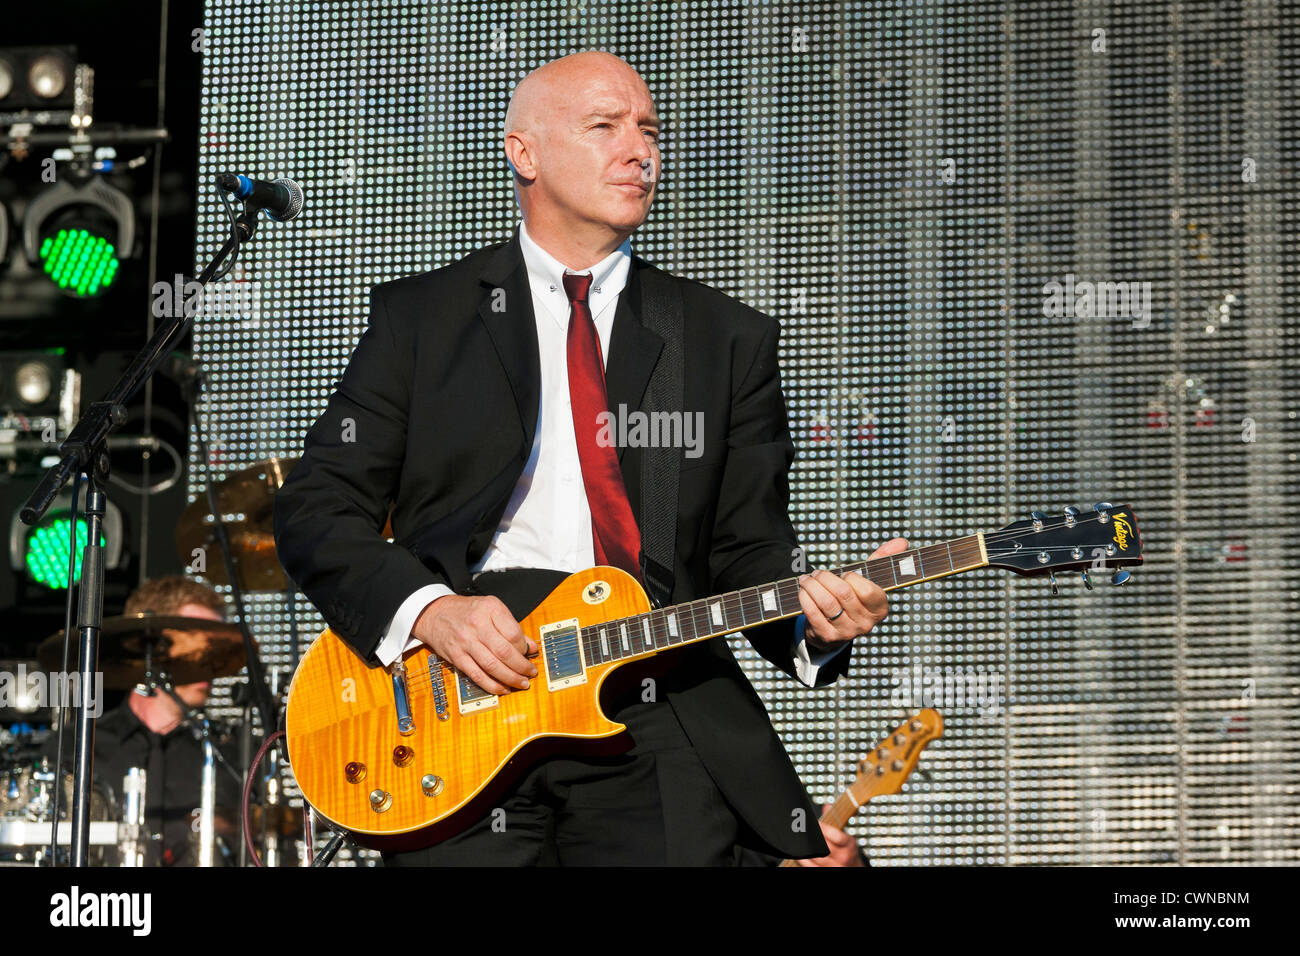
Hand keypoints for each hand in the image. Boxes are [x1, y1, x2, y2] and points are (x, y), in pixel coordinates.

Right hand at [410, 594, 537, 695]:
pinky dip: (492, 685)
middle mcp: (477, 624)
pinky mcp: (456, 657)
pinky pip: (477, 675)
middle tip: (530, 673)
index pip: (513, 634)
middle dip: (521, 667)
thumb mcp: (491, 609)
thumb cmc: (466, 611)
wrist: (435, 613)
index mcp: (489, 608)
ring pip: (492, 666)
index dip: (524, 648)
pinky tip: (503, 688)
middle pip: (504, 652)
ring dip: (510, 678)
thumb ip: (511, 627)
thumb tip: (531, 647)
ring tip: (521, 683)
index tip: (529, 653)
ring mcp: (465, 642)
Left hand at [796, 806, 865, 866]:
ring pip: (818, 859)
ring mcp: (835, 866)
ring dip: (808, 849)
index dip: (826, 829)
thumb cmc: (847, 850)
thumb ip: (834, 821)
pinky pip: (811, 867)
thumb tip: (827, 806)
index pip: (838, 837)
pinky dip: (804, 860)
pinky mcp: (825, 872)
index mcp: (849, 845)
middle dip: (815, 838)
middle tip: (806, 830)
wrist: (853, 866)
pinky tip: (800, 854)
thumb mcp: (845, 835)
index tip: (817, 822)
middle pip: (826, 848)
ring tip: (801, 841)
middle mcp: (844, 857)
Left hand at [798, 537, 908, 650]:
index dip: (852, 578)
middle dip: (825, 578)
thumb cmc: (853, 598)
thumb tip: (902, 541)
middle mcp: (866, 623)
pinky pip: (813, 613)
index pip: (867, 590)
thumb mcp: (868, 579)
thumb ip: (883, 559)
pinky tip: (803, 591)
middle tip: (817, 573)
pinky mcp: (828, 636)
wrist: (834, 627)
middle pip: (843, 593)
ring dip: (812, 586)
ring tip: (806, 579)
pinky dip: (805, 598)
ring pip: (826, 603)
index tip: (844, 574)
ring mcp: (847, 632)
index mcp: (880, 608)